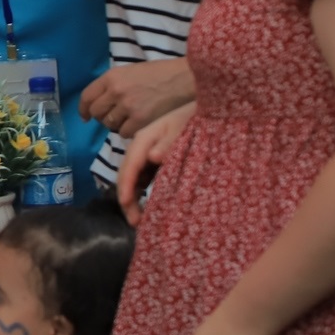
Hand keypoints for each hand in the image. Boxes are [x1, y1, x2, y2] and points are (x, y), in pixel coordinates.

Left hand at [80, 58, 194, 136]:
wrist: (183, 79)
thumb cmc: (159, 73)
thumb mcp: (130, 72)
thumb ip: (113, 85)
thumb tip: (99, 103)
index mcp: (111, 77)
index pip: (86, 96)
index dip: (83, 109)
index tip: (85, 116)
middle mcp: (116, 91)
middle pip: (96, 112)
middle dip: (101, 117)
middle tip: (112, 118)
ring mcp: (127, 106)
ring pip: (110, 124)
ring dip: (116, 125)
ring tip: (129, 119)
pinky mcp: (140, 120)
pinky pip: (125, 132)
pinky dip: (129, 131)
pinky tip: (138, 125)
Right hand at [118, 102, 195, 224]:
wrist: (209, 112)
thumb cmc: (194, 119)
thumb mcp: (183, 128)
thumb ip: (169, 142)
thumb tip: (153, 157)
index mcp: (144, 139)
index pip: (129, 165)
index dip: (125, 186)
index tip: (127, 206)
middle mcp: (141, 148)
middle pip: (126, 175)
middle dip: (127, 199)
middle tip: (135, 223)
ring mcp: (148, 155)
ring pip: (134, 179)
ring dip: (134, 199)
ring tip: (141, 220)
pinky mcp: (156, 161)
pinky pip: (145, 179)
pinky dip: (144, 193)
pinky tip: (150, 207)